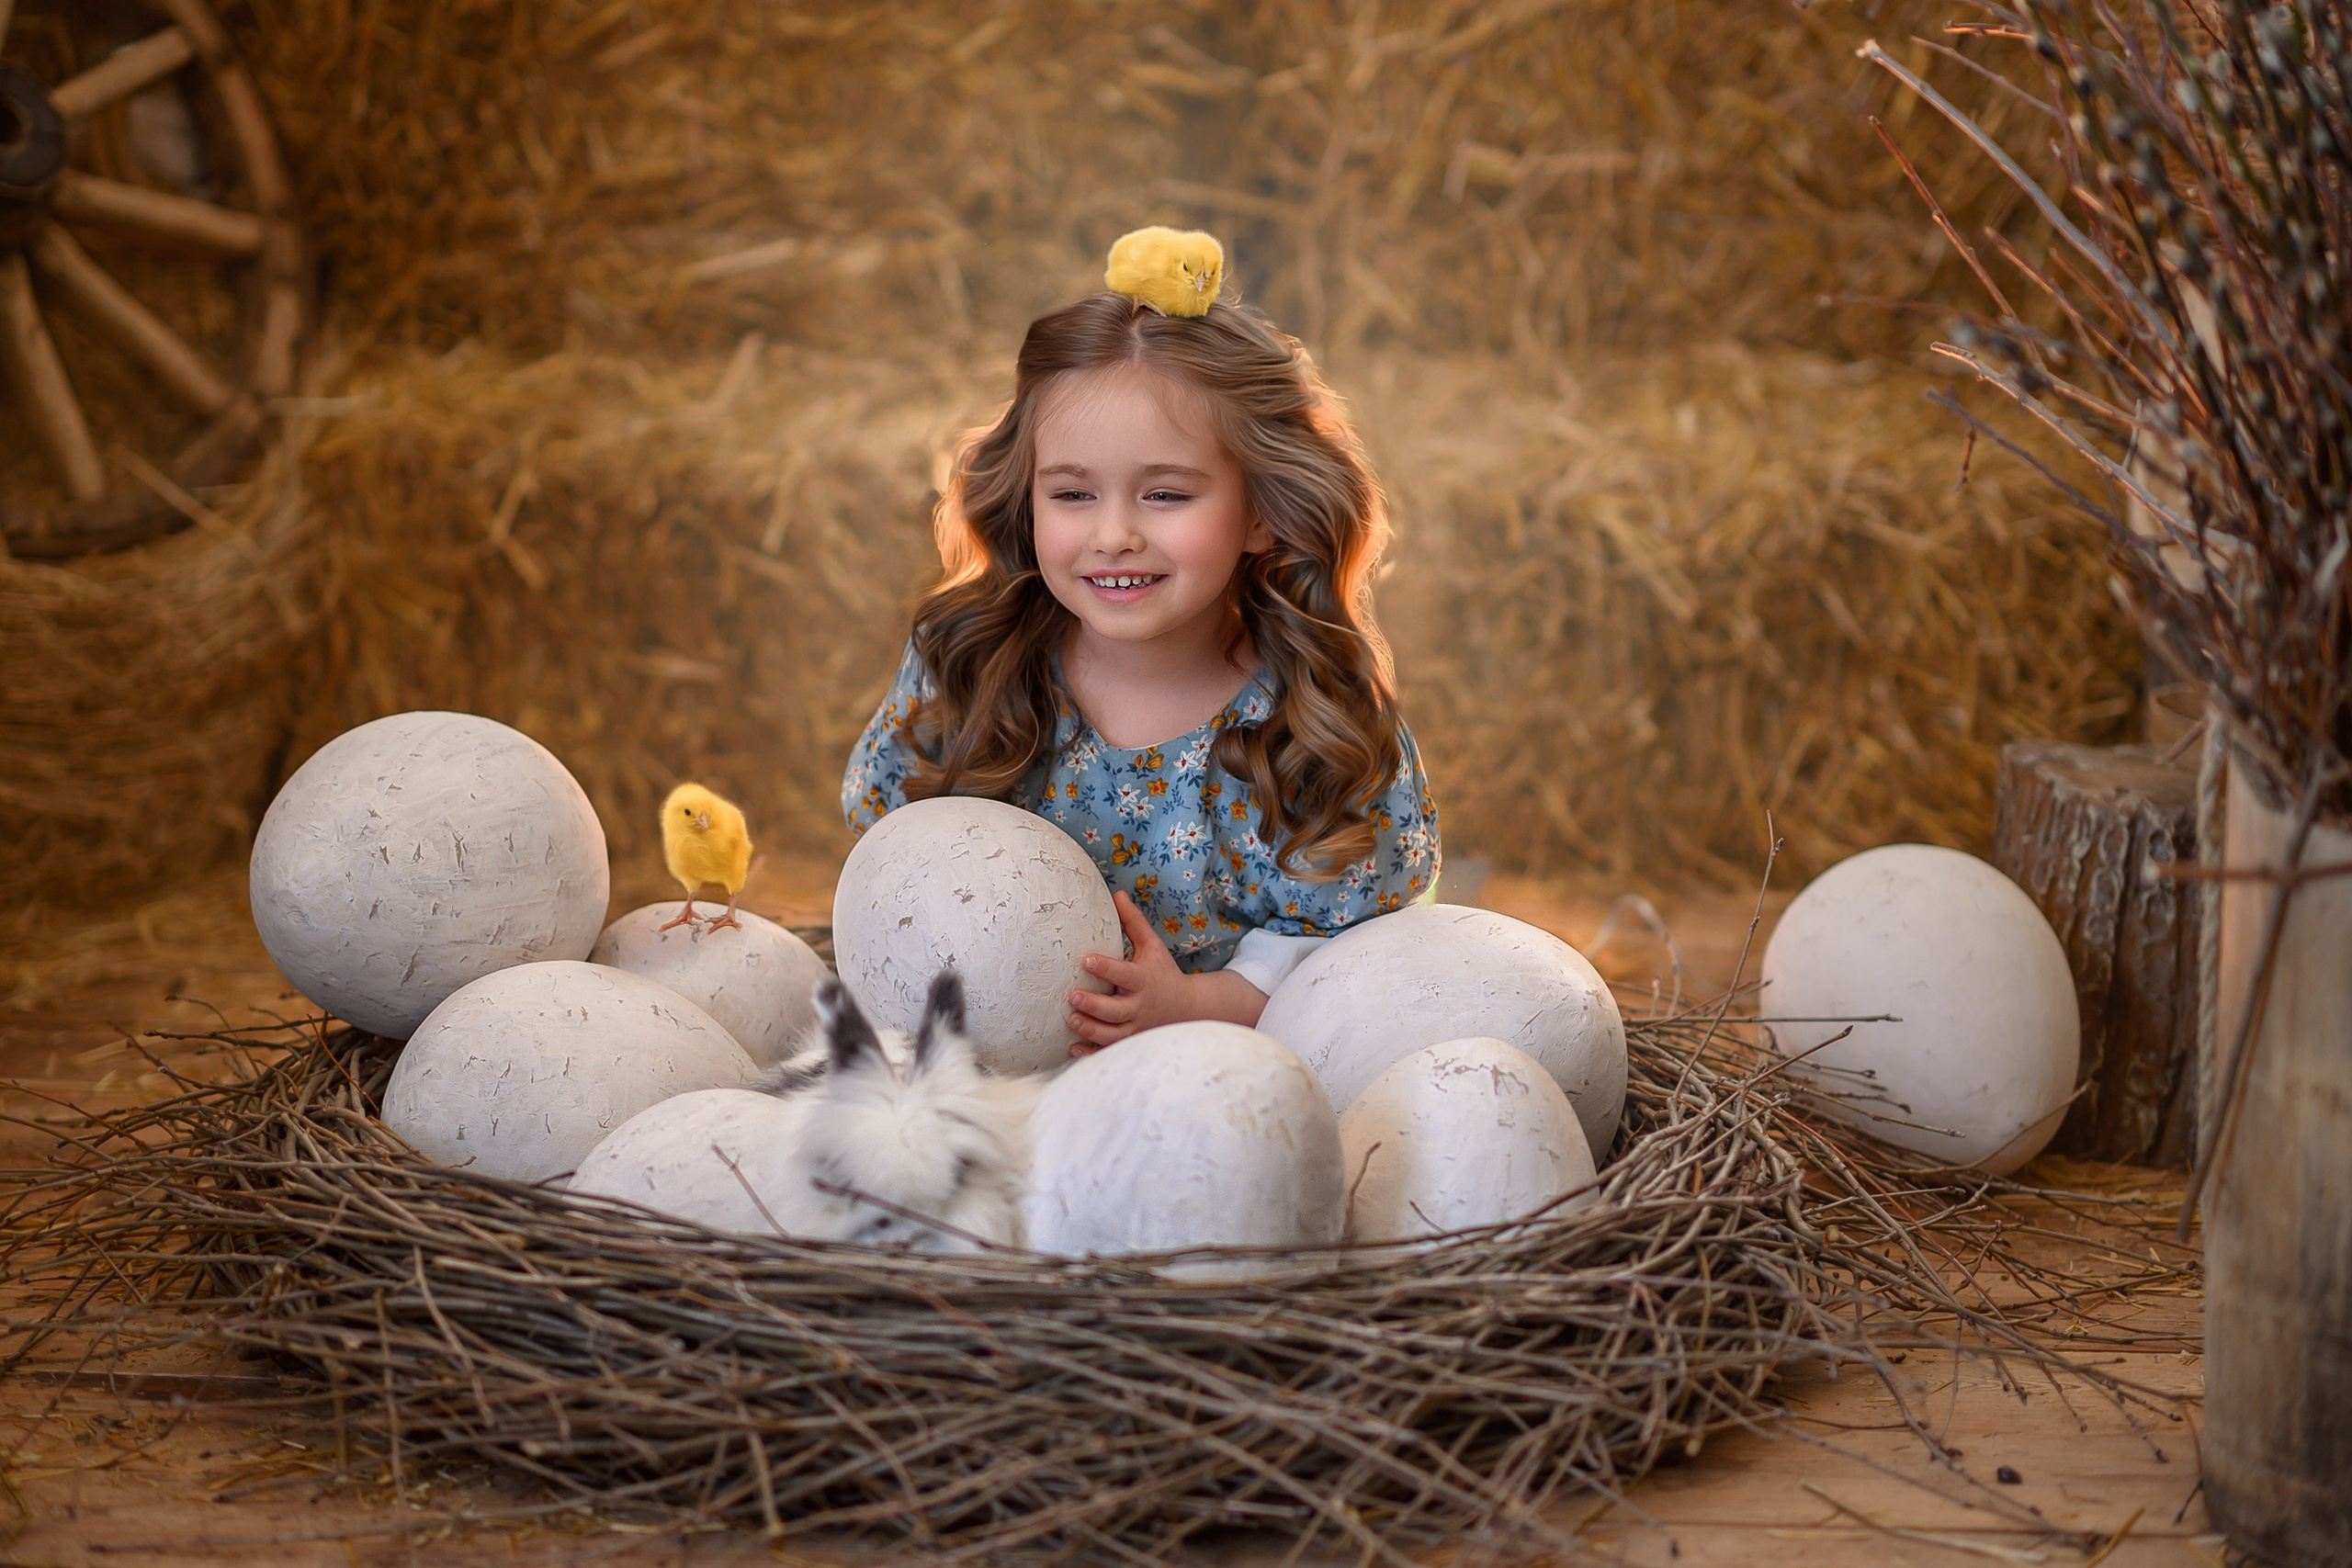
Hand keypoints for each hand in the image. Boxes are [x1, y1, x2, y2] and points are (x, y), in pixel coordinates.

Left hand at [1066, 892, 1268, 1051]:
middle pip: (1117, 1010)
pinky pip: (1110, 1052)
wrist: (1188, 1009)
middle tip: (1072, 996)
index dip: (1106, 968)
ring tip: (1071, 1021)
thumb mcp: (1152, 946)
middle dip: (1095, 1005)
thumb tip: (1117, 894)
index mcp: (1143, 980)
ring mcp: (1135, 1029)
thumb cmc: (1162, 973)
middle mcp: (1140, 1006)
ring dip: (1091, 1030)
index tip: (1085, 960)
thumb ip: (1133, 923)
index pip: (1124, 974)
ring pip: (1113, 1035)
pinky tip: (1073, 1049)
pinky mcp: (1130, 1043)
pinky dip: (1092, 1054)